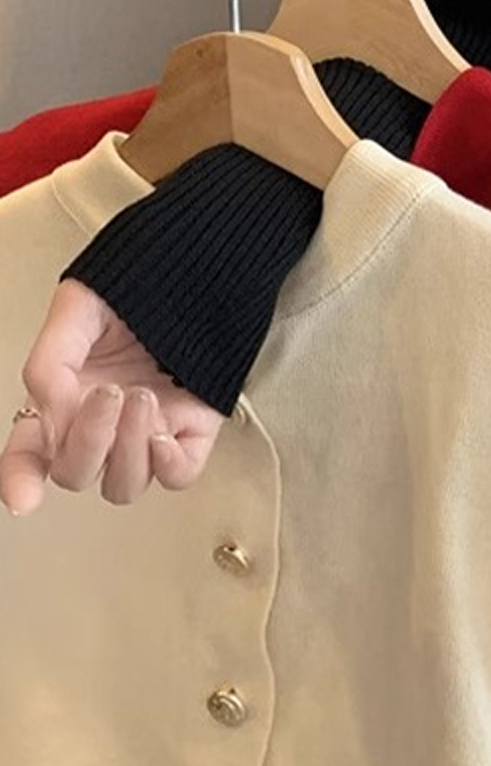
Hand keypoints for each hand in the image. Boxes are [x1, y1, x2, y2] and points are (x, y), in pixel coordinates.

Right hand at [0, 280, 221, 516]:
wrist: (197, 268)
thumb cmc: (135, 290)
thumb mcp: (76, 311)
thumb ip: (49, 365)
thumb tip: (50, 417)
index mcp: (63, 399)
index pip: (28, 453)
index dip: (19, 480)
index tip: (24, 497)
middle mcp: (102, 425)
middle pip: (76, 473)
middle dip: (88, 440)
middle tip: (110, 392)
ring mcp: (147, 431)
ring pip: (124, 484)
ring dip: (126, 450)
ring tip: (142, 397)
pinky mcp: (193, 430)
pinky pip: (179, 476)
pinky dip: (169, 466)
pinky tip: (164, 434)